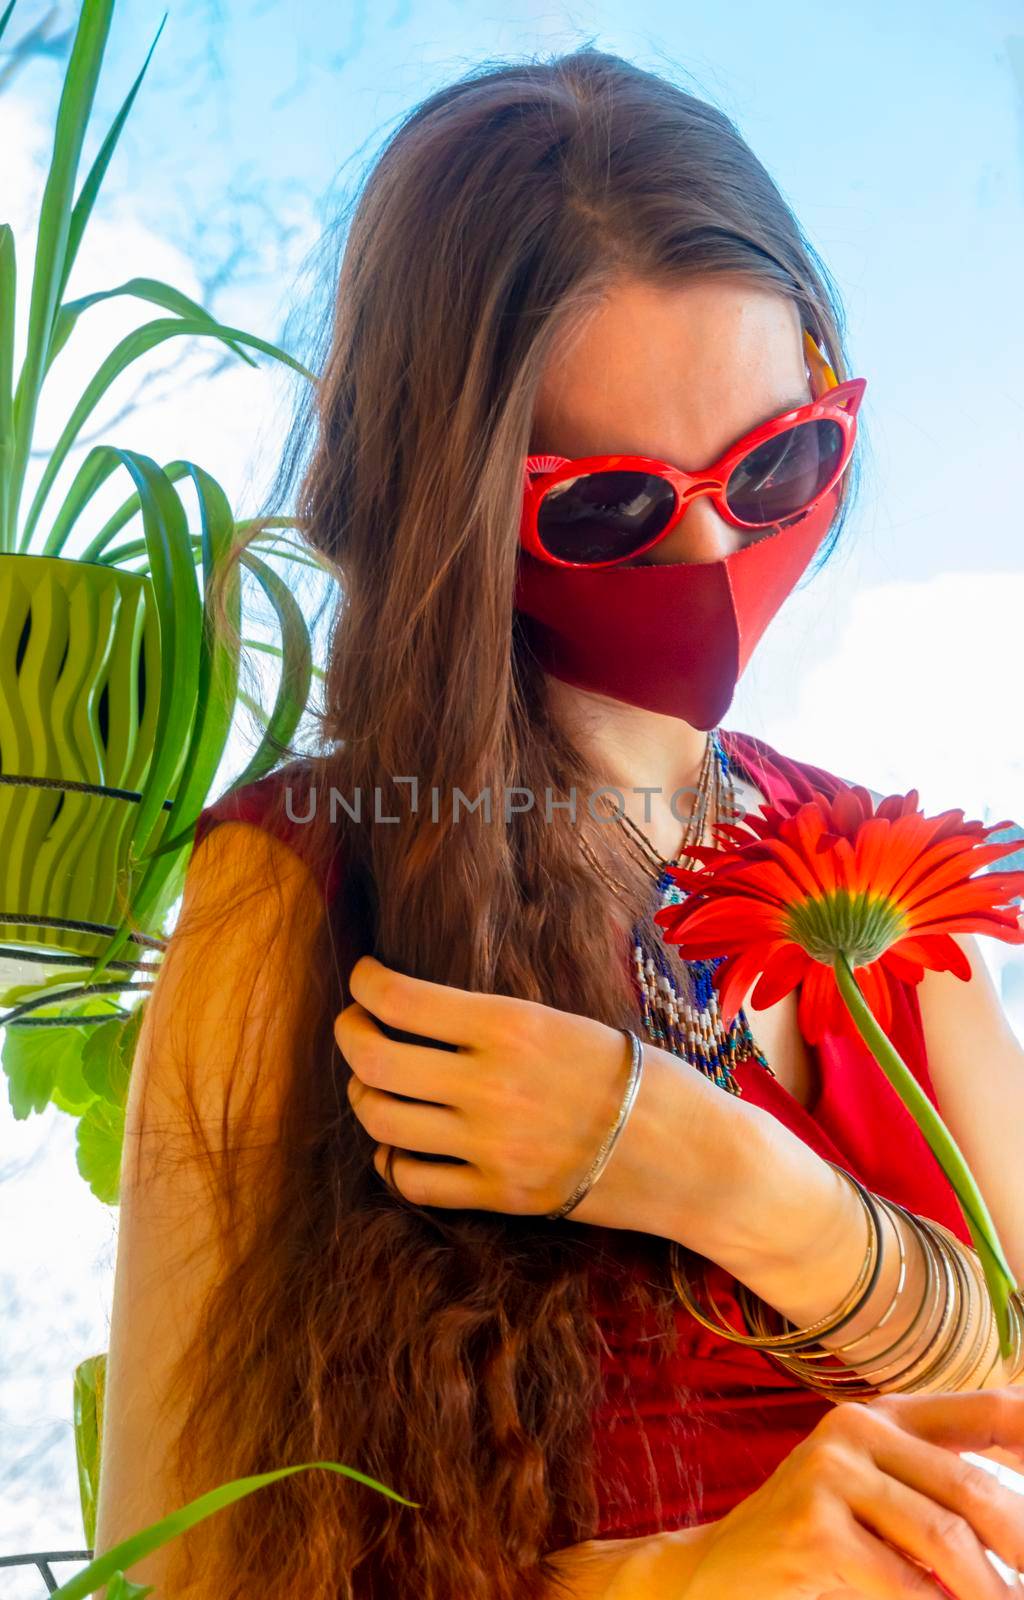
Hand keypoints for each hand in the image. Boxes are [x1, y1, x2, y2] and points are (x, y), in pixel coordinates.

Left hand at [335, 953, 678, 1231]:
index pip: (400, 998)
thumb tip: (425, 1010)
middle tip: (354, 1025)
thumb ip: (495, 1022)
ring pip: (380, 1120)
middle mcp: (489, 1083)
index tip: (363, 979)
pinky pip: (411, 1181)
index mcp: (510, 1025)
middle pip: (372, 1060)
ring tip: (375, 1083)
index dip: (364, 984)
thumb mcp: (565, 1022)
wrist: (692, 1156)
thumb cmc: (640, 1076)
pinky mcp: (497, 1196)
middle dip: (348, 1035)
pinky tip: (400, 1144)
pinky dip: (390, 1160)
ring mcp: (489, 1145)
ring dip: (364, 1095)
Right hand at [675, 1389, 1023, 1598]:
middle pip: (972, 1488)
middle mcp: (855, 1428)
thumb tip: (1021, 1528)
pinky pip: (906, 1582)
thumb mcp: (881, 1504)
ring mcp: (829, 1472)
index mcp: (882, 1414)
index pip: (987, 1412)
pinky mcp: (814, 1528)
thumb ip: (941, 1496)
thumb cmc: (816, 1543)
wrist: (717, 1574)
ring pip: (946, 1537)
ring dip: (991, 1592)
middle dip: (1023, 1544)